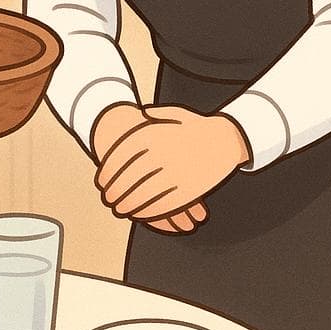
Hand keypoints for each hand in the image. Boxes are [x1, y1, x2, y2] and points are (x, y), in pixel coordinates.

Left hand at [92, 103, 208, 232]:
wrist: (229, 138)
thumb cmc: (198, 126)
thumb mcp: (172, 113)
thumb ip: (152, 116)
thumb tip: (137, 116)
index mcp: (154, 137)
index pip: (122, 158)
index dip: (108, 172)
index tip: (100, 181)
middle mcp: (162, 155)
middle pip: (130, 177)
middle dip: (115, 191)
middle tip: (106, 199)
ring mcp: (176, 173)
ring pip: (146, 193)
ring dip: (130, 204)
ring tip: (119, 210)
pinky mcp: (189, 189)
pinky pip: (166, 203)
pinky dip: (151, 211)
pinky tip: (141, 216)